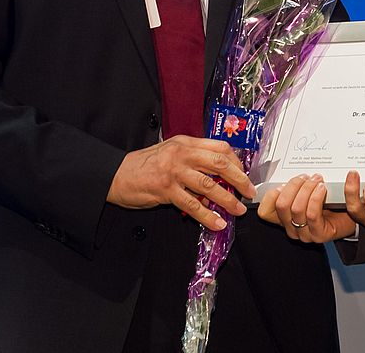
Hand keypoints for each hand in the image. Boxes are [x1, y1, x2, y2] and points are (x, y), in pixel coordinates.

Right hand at [107, 136, 254, 230]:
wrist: (116, 175)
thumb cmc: (144, 165)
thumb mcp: (170, 153)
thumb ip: (193, 160)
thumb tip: (218, 177)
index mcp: (185, 143)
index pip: (220, 148)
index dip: (237, 162)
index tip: (244, 174)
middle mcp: (182, 154)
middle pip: (220, 164)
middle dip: (239, 179)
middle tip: (249, 192)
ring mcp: (174, 171)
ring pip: (209, 185)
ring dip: (227, 200)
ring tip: (237, 210)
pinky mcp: (165, 189)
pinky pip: (192, 205)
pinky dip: (207, 215)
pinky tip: (216, 222)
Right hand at [258, 173, 355, 242]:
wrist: (351, 215)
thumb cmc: (329, 202)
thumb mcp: (306, 191)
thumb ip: (294, 187)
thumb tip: (286, 176)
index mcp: (284, 218)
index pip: (265, 211)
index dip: (271, 195)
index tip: (283, 183)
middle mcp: (292, 228)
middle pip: (281, 205)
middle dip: (294, 185)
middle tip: (306, 177)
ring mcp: (305, 234)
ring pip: (297, 208)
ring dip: (307, 189)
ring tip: (317, 180)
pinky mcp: (319, 235)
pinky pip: (312, 214)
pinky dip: (316, 197)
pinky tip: (322, 188)